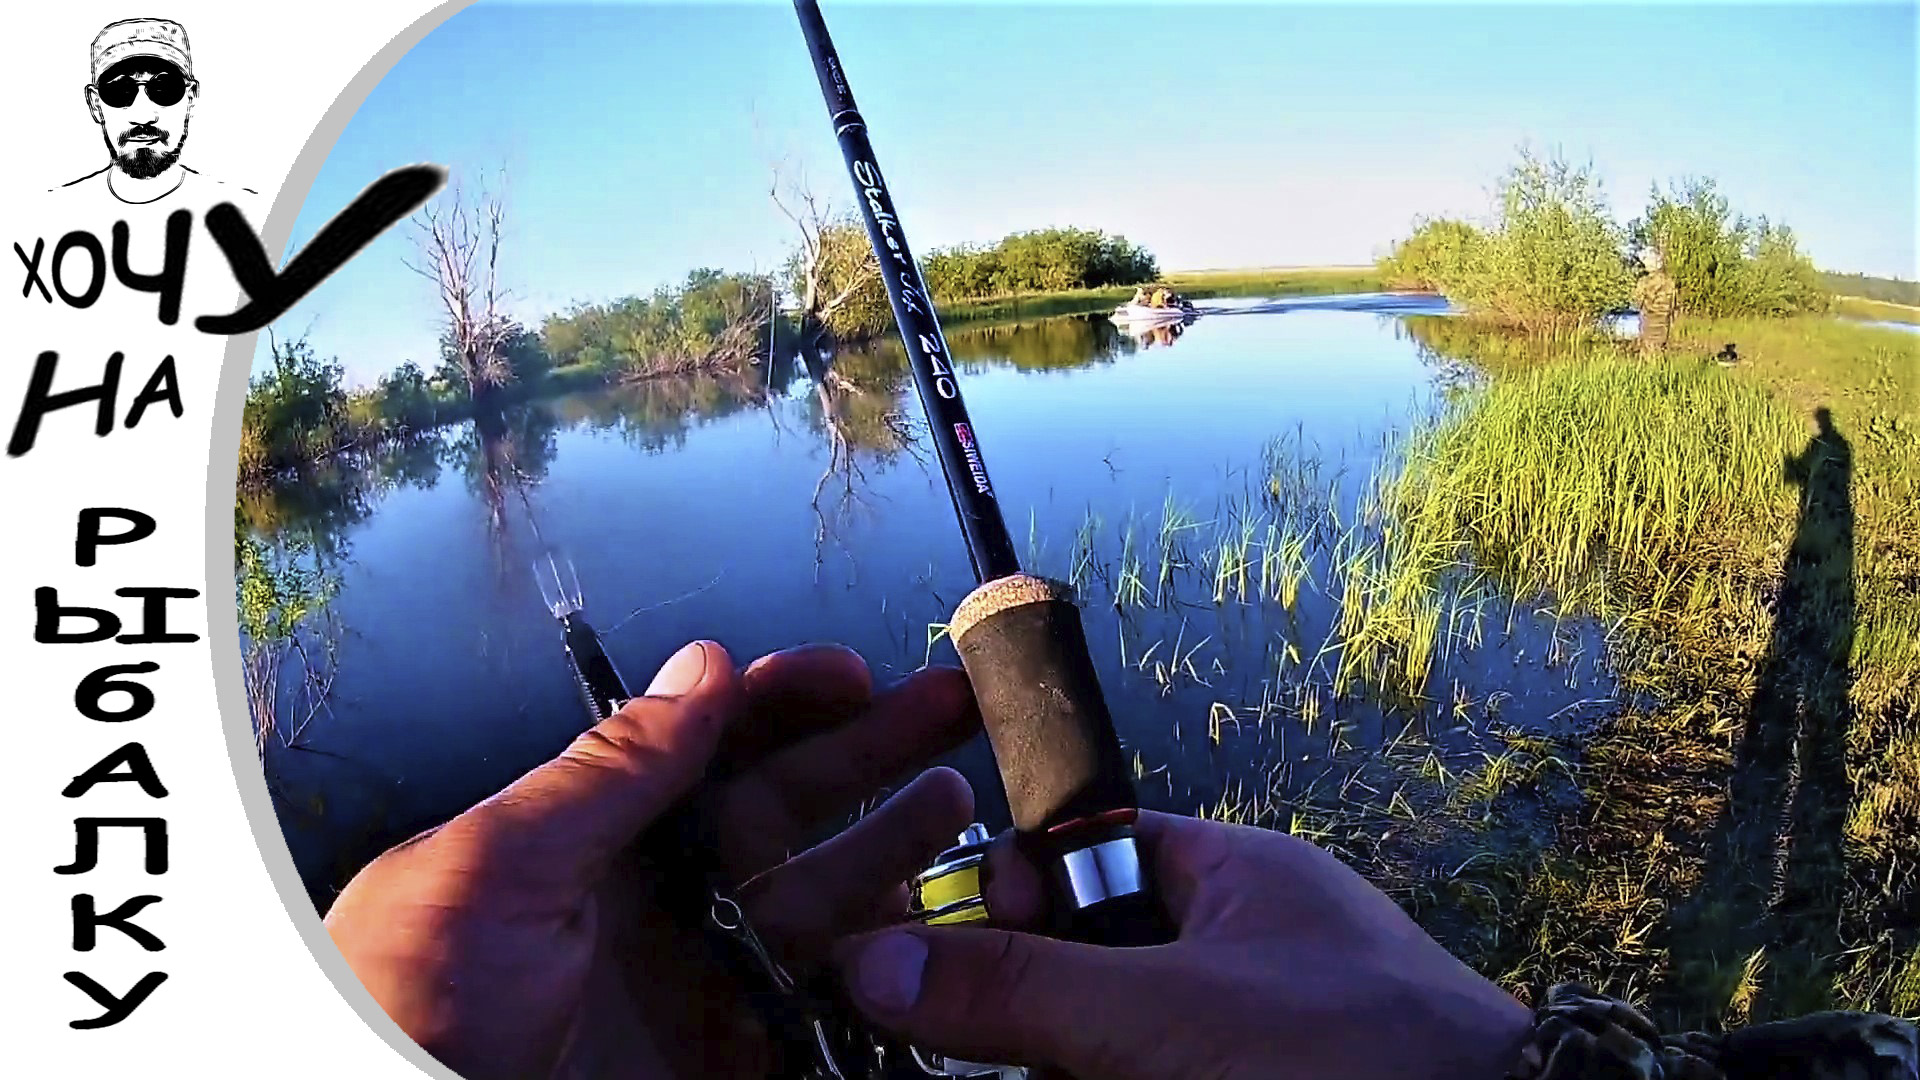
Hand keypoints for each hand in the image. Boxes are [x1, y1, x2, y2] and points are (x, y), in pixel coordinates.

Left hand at [322, 640, 979, 1079]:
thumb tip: (697, 669)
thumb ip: (607, 772)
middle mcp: (652, 902)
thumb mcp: (491, 870)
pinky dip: (880, 970)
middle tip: (945, 708)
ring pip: (820, 900)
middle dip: (866, 752)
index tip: (851, 672)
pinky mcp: (728, 1061)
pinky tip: (920, 931)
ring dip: (889, 847)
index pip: (703, 746)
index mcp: (587, 839)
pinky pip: (825, 1007)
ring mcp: (697, 982)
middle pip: (781, 807)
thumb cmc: (398, 1013)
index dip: (780, 701)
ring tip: (953, 801)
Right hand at [832, 811, 1533, 1079]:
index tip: (951, 961)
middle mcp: (1246, 952)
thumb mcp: (1165, 1016)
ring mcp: (1256, 1036)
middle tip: (1023, 1058)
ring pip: (1121, 1046)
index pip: (1086, 858)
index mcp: (1234, 879)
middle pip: (1090, 968)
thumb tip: (869, 963)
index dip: (1015, 900)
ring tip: (1091, 1074)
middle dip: (1039, 1018)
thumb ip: (1019, 990)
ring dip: (1075, 1064)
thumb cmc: (1357, 1055)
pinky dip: (1121, 1079)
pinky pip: (1157, 1072)